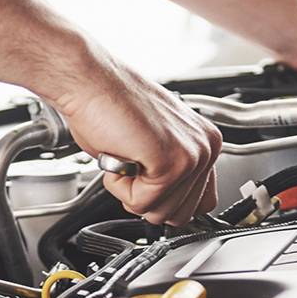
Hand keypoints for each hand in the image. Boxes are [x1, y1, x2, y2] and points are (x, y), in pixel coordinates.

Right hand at [52, 49, 221, 225]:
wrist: (90, 81)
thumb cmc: (110, 105)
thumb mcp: (153, 145)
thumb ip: (170, 174)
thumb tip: (169, 205)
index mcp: (205, 142)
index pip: (202, 203)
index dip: (167, 200)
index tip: (148, 178)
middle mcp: (206, 148)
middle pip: (181, 216)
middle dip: (147, 198)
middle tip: (133, 162)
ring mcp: (191, 156)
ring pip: (160, 213)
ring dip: (131, 191)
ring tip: (126, 154)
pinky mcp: (171, 163)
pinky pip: (141, 203)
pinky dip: (120, 186)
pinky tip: (120, 154)